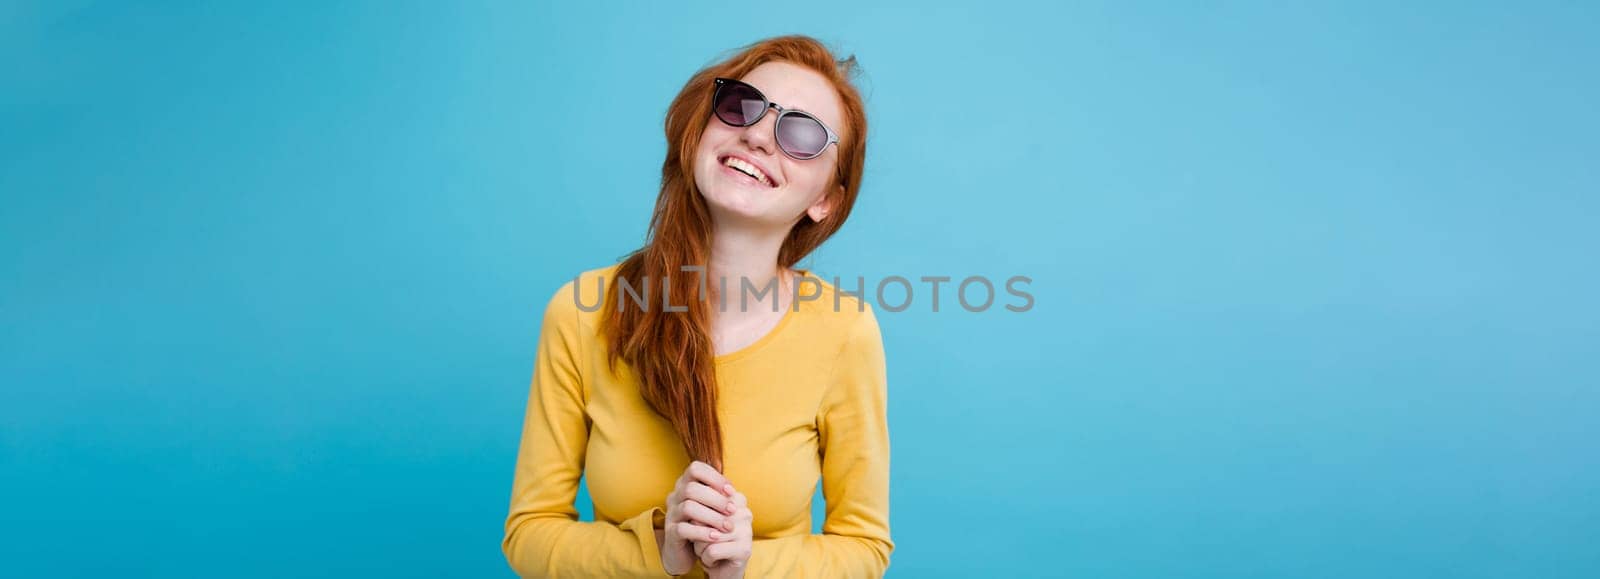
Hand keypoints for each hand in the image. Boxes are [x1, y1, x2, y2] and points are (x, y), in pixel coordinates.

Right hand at [658, 461, 738, 575]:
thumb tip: (735, 493)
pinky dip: (702, 532)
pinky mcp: (670, 533)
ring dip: (712, 516)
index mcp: (685, 485)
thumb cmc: (704, 525)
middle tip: (733, 510)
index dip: (714, 477)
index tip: (731, 491)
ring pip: (688, 507)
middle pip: (691, 488)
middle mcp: (675, 496)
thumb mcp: (713, 508)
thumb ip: (721, 497)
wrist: (687, 552)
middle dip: (716, 499)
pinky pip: (683, 529)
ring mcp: (671, 514)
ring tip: (728, 526)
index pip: (695, 469)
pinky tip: (716, 537)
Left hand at [693, 486, 751, 578]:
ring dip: (701, 547)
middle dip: (699, 533)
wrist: (721, 569)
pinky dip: (706, 559)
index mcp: (736, 501)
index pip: (707, 501)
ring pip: (708, 535)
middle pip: (707, 518)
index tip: (704, 526)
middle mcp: (744, 513)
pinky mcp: (744, 550)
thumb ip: (701, 511)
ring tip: (709, 550)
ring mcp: (747, 531)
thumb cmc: (711, 542)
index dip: (698, 517)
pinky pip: (712, 551)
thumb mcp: (703, 522)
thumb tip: (697, 519)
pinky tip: (713, 560)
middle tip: (706, 541)